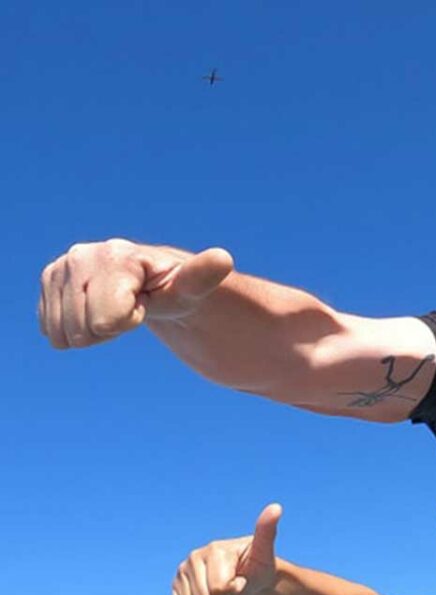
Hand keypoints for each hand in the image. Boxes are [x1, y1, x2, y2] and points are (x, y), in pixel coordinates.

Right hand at [39, 239, 232, 348]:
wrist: (156, 283)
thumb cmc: (177, 289)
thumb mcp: (192, 287)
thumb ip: (203, 274)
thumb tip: (224, 258)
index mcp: (114, 256)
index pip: (105, 320)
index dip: (127, 320)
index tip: (143, 303)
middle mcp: (81, 255)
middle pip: (81, 330)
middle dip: (108, 327)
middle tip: (130, 307)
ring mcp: (60, 267)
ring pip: (64, 334)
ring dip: (92, 330)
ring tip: (115, 308)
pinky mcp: (48, 281)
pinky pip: (51, 331)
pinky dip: (75, 330)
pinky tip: (96, 310)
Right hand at [172, 503, 281, 594]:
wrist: (250, 577)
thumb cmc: (258, 566)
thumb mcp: (265, 552)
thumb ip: (267, 532)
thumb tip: (276, 507)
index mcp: (213, 550)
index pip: (220, 589)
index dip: (235, 591)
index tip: (241, 579)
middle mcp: (193, 558)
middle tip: (232, 586)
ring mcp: (181, 571)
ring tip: (222, 591)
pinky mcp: (175, 585)